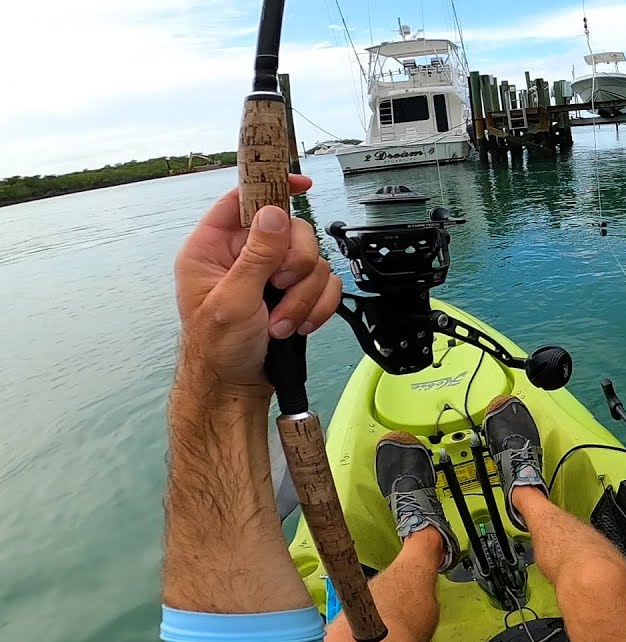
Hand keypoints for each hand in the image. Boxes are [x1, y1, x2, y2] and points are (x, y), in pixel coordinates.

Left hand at [174, 175, 341, 399]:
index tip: (302, 183)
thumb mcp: (231, 301)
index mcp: (214, 247)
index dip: (271, 187)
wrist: (236, 388)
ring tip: (281, 324)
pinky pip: (326, 284)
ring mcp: (273, 275)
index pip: (243, 199)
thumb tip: (275, 213)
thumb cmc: (217, 349)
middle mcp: (245, 255)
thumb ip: (255, 256)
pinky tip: (299, 326)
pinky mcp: (296, 294)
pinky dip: (318, 307)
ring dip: (304, 297)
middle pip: (293, 231)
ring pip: (313, 261)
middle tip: (281, 289)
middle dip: (295, 266)